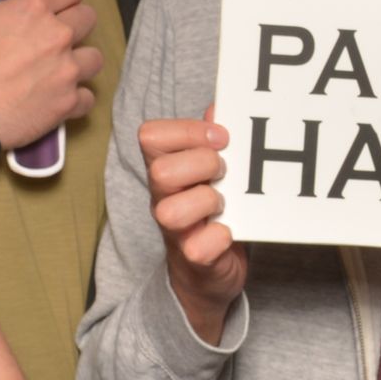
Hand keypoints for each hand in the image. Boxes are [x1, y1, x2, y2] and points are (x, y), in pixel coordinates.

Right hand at [0, 0, 103, 155]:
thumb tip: (10, 13)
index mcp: (34, 7)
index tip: (61, 3)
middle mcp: (58, 34)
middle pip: (89, 18)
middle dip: (74, 25)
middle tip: (54, 40)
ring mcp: (67, 69)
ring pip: (95, 57)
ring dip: (80, 63)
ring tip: (61, 72)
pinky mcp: (69, 101)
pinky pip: (88, 97)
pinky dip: (75, 99)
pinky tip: (58, 99)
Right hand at [137, 115, 248, 339]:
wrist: (210, 272)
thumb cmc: (213, 211)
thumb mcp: (213, 170)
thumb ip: (213, 139)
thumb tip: (220, 107)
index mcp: (166, 169)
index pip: (150, 136)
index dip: (186, 131)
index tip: (221, 138)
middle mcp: (163, 198)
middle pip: (160, 171)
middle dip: (202, 164)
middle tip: (224, 171)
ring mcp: (175, 230)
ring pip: (171, 212)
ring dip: (207, 201)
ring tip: (224, 203)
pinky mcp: (194, 259)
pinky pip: (199, 248)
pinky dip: (220, 237)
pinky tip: (230, 232)